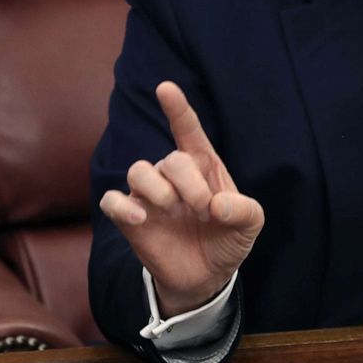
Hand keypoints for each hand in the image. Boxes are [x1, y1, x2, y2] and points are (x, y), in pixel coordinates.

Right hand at [98, 81, 264, 316]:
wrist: (208, 275)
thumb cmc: (229, 238)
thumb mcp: (251, 224)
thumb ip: (244, 210)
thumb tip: (218, 205)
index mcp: (204, 165)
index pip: (187, 129)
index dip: (177, 108)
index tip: (165, 87)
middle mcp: (174, 174)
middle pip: (171, 159)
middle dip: (188, 183)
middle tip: (203, 208)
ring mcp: (151, 195)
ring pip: (139, 171)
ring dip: (158, 191)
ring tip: (174, 212)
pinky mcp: (131, 217)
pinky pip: (112, 200)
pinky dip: (122, 206)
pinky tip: (140, 218)